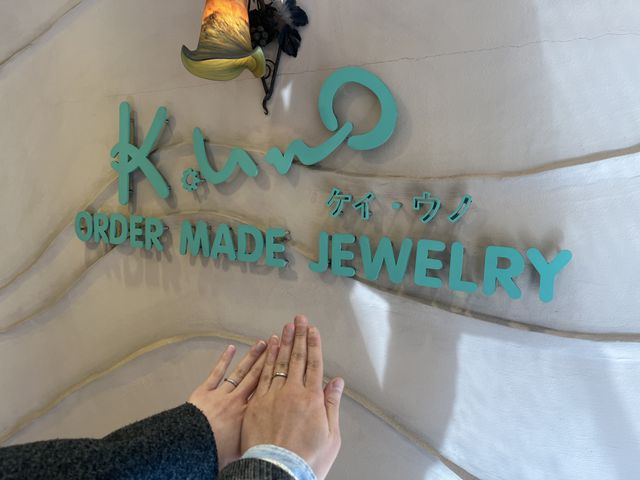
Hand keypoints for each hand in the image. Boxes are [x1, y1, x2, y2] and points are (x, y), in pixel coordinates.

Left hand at [188, 340, 267, 468]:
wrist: (192, 444)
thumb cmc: (217, 450)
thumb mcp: (242, 449)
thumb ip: (255, 437)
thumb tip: (268, 435)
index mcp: (248, 413)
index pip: (266, 391)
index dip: (276, 377)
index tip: (285, 364)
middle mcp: (238, 400)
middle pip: (256, 377)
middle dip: (267, 360)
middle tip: (278, 345)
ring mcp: (221, 393)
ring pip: (240, 372)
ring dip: (251, 357)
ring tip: (262, 343)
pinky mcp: (205, 391)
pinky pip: (217, 373)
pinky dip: (224, 360)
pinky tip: (231, 347)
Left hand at [241, 315, 343, 479]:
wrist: (277, 472)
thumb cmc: (308, 459)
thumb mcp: (331, 435)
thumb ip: (332, 404)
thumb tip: (337, 381)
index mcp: (312, 398)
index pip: (314, 364)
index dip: (314, 345)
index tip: (313, 329)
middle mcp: (292, 392)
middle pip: (297, 358)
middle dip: (298, 336)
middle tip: (298, 318)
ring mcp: (272, 396)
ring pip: (278, 363)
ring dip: (283, 343)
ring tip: (285, 327)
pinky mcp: (256, 403)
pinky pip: (261, 375)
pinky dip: (266, 359)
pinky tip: (268, 348)